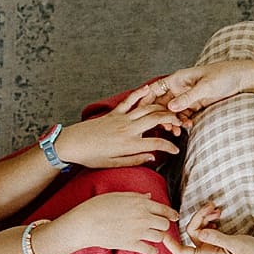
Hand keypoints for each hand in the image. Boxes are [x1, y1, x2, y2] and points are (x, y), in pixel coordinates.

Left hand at [58, 92, 185, 168]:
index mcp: (129, 144)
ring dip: (161, 108)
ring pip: (147, 108)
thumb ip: (135, 160)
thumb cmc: (92, 157)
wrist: (73, 144)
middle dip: (171, 119)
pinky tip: (150, 89)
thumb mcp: (114, 164)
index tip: (176, 150)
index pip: (156, 144)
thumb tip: (152, 157)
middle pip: (156, 119)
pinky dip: (141, 93)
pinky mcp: (114, 112)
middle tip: (180, 123)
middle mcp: (127, 129)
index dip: (169, 147)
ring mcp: (121, 118)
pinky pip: (130, 100)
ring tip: (171, 110)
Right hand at [66, 190, 180, 253]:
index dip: (171, 214)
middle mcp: (143, 217)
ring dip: (157, 237)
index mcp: (140, 203)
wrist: (86, 223)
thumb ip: (136, 196)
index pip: (164, 209)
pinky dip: (152, 250)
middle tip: (159, 227)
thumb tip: (148, 197)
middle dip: (163, 225)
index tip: (174, 217)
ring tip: (152, 236)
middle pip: (164, 224)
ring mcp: (138, 232)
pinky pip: (150, 250)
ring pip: (159, 237)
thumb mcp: (118, 195)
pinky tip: (150, 249)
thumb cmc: (98, 206)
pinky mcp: (132, 245)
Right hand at [125, 60, 253, 123]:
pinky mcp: (196, 105)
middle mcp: (180, 87)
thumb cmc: (224, 76)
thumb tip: (170, 108)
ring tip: (176, 131)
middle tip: (163, 127)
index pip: (155, 89)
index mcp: (178, 79)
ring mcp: (187, 97)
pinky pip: (184, 116)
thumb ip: (187, 98)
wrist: (242, 78)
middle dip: (160, 116)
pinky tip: (186, 129)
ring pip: (172, 112)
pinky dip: (183, 123)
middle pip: (161, 103)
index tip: (140, 113)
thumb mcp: (205, 87)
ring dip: (172, 122)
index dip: (145, 100)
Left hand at [160, 201, 253, 253]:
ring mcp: (212, 246)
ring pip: (199, 228)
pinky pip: (207, 228)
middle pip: (191, 232)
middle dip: (198, 217)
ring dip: (205, 216)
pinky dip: (211, 219)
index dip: (171, 244)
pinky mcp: (219, 241)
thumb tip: (199, 232)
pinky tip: (218, 215)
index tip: (163, 233)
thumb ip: (216, 238)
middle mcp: (207, 251)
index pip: (182, 251)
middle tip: (212, 206)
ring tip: (217, 209)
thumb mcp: (234, 244)